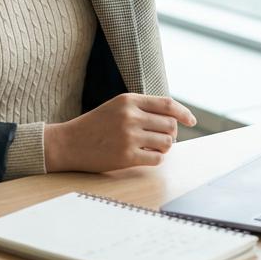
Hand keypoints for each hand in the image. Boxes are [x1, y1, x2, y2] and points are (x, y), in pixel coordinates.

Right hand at [43, 93, 195, 172]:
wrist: (68, 143)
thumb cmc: (95, 125)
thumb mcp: (116, 107)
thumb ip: (142, 108)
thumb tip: (174, 118)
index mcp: (128, 100)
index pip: (167, 104)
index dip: (183, 112)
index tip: (191, 120)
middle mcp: (130, 116)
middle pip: (170, 125)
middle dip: (170, 133)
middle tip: (159, 138)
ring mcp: (129, 137)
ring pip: (167, 143)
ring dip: (162, 147)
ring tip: (149, 147)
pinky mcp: (127, 156)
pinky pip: (157, 159)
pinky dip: (155, 159)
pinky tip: (142, 156)